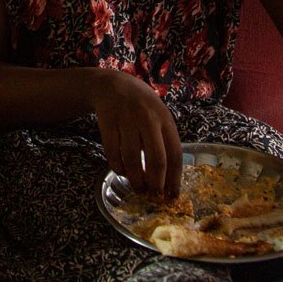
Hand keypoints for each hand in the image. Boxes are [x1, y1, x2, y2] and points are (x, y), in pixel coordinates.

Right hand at [89, 69, 182, 197]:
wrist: (112, 85)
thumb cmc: (142, 106)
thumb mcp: (159, 116)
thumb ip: (165, 140)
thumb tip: (170, 179)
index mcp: (165, 119)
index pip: (175, 154)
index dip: (174, 179)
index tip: (172, 196)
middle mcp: (148, 118)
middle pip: (156, 159)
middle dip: (156, 183)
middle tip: (153, 196)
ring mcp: (126, 120)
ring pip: (132, 158)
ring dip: (135, 179)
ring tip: (138, 188)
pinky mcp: (108, 122)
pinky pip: (112, 152)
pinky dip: (118, 167)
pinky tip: (122, 171)